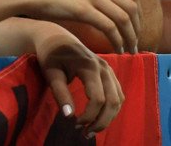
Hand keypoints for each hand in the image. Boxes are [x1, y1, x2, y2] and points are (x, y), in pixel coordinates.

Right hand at [10, 0, 140, 53]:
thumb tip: (106, 6)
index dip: (138, 14)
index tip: (136, 29)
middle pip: (132, 7)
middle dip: (137, 28)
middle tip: (135, 44)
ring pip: (124, 18)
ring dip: (130, 37)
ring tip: (129, 51)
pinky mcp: (83, 9)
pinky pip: (109, 27)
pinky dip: (117, 41)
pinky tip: (116, 50)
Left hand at [32, 23, 123, 137]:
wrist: (55, 36)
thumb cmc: (50, 55)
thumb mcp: (51, 73)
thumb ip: (60, 94)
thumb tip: (69, 116)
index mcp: (89, 66)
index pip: (98, 99)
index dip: (89, 117)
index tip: (74, 125)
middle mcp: (103, 67)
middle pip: (113, 101)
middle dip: (102, 121)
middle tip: (85, 134)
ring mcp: (108, 68)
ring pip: (119, 98)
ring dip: (108, 117)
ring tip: (91, 129)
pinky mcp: (109, 71)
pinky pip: (118, 93)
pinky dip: (112, 108)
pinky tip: (99, 116)